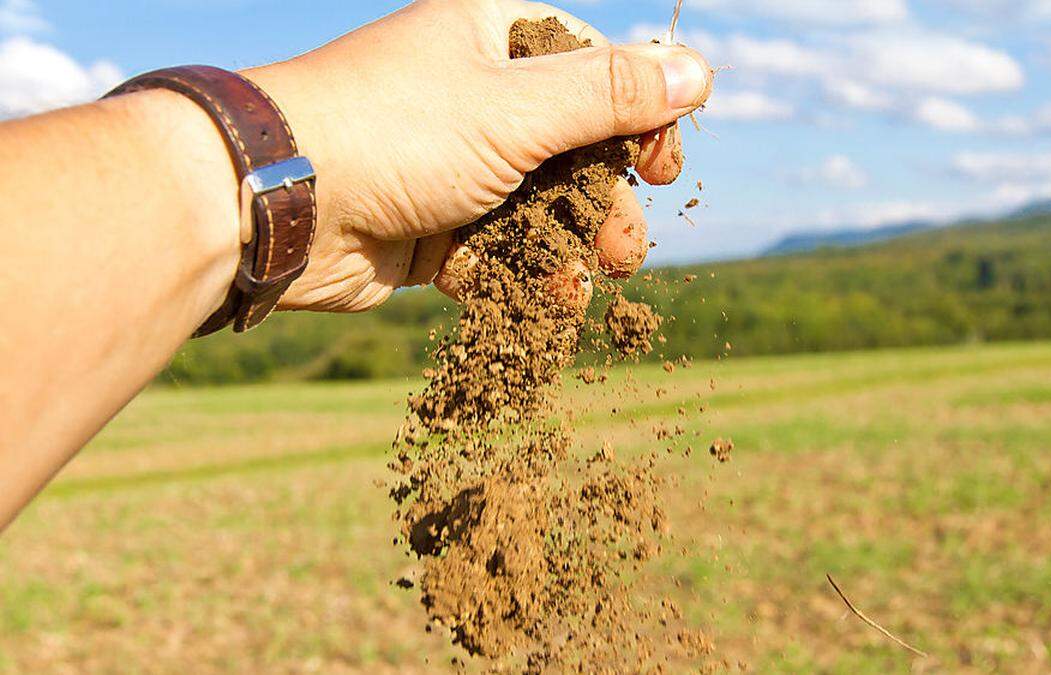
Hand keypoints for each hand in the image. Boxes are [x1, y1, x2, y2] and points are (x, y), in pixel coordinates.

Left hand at [244, 0, 711, 312]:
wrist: (276, 205)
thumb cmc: (395, 132)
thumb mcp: (518, 108)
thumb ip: (612, 95)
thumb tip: (700, 69)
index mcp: (490, 38)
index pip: (591, 67)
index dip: (638, 118)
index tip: (664, 168)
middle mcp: (469, 95)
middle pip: (570, 148)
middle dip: (602, 204)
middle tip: (626, 252)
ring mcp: (446, 164)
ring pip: (534, 207)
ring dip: (565, 249)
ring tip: (584, 288)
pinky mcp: (426, 225)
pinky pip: (491, 248)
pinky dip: (516, 275)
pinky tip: (540, 305)